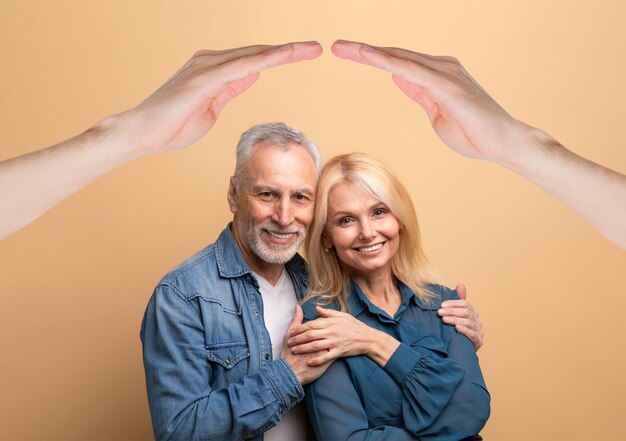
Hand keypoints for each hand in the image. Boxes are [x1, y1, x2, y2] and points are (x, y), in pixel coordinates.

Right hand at [122, 41, 321, 153]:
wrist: (143, 132)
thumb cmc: (172, 125)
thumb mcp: (212, 106)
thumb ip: (231, 88)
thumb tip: (251, 73)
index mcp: (212, 69)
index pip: (252, 60)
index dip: (278, 57)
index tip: (303, 55)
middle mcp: (210, 60)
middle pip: (257, 52)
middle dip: (288, 50)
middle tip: (316, 47)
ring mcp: (207, 65)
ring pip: (254, 54)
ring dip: (284, 51)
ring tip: (310, 49)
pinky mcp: (206, 76)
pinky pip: (243, 65)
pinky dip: (267, 59)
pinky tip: (287, 56)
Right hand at [280, 305, 331, 384]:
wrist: (288, 372)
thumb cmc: (287, 353)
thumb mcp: (289, 334)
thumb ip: (296, 320)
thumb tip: (298, 306)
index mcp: (310, 334)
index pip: (320, 324)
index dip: (322, 323)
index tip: (324, 322)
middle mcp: (317, 341)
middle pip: (328, 333)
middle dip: (332, 330)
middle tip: (335, 329)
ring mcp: (322, 352)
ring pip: (332, 343)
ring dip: (335, 340)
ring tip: (339, 338)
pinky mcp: (325, 363)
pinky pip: (333, 356)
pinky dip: (336, 352)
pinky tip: (339, 351)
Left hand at [287, 306, 398, 366]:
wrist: (368, 338)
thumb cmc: (355, 326)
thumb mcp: (342, 315)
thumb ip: (328, 313)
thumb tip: (316, 308)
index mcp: (331, 322)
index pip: (312, 324)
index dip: (300, 328)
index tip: (292, 331)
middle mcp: (332, 332)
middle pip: (311, 335)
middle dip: (298, 338)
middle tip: (289, 341)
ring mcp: (335, 342)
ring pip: (316, 345)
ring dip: (304, 348)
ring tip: (294, 350)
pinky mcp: (340, 352)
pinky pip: (326, 357)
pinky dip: (317, 360)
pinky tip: (309, 361)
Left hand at [330, 40, 526, 163]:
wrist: (503, 143)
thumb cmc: (473, 132)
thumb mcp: (436, 111)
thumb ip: (418, 92)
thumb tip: (399, 77)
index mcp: (438, 74)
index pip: (399, 63)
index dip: (373, 58)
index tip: (347, 54)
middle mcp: (441, 66)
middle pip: (395, 55)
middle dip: (363, 50)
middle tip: (336, 47)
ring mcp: (444, 72)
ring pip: (398, 58)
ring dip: (368, 52)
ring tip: (342, 48)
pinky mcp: (445, 83)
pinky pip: (409, 68)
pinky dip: (385, 61)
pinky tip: (366, 55)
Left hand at [438, 284, 483, 349]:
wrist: (462, 351)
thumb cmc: (458, 331)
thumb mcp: (456, 316)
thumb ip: (458, 301)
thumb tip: (460, 285)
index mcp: (472, 313)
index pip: (465, 304)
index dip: (453, 303)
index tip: (441, 305)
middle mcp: (477, 320)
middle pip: (466, 312)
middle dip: (451, 311)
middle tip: (439, 312)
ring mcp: (479, 331)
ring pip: (468, 322)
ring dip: (455, 320)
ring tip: (444, 319)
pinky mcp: (478, 341)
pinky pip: (473, 334)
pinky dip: (465, 330)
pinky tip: (456, 328)